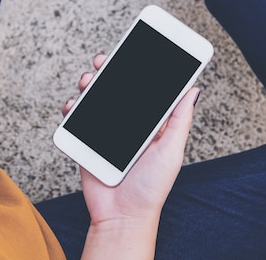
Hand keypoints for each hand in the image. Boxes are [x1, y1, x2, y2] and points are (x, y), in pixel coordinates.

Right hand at [62, 54, 198, 226]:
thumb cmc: (150, 189)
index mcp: (150, 123)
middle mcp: (127, 124)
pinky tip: (74, 104)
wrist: (122, 216)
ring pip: (94, 98)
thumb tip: (192, 90)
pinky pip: (77, 118)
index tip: (137, 49)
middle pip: (117, 88)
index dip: (140, 68)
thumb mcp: (170, 152)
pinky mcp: (87, 141)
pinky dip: (72, 107)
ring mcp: (105, 131)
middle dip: (108, 70)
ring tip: (87, 80)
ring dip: (89, 84)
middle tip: (105, 60)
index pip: (145, 89)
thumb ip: (179, 121)